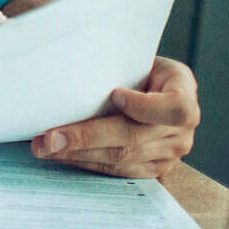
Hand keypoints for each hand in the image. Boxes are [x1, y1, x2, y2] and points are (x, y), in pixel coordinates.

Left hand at [30, 56, 199, 177]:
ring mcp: (170, 153)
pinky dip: (85, 162)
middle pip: (134, 138)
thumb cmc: (136, 68)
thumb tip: (68, 72)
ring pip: (122, 159)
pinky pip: (117, 171)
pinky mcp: (154, 169)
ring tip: (45, 147)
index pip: (175, 107)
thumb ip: (115, 66)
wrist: (149, 88)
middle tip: (50, 138)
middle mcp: (182, 129)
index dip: (144, 106)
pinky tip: (61, 154)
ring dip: (78, 154)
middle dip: (86, 138)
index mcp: (184, 91)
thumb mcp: (134, 58)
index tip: (114, 94)